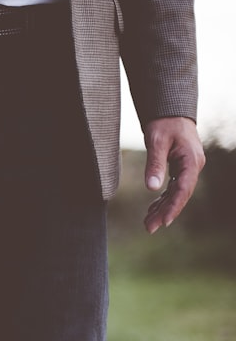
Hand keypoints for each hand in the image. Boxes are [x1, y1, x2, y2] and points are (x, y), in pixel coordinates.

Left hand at [142, 116, 204, 233]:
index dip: (174, 206)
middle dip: (165, 212)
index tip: (164, 221)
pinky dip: (162, 199)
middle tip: (149, 228)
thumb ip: (155, 164)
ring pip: (176, 194)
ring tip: (148, 224)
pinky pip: (172, 188)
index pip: (183, 189)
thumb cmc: (164, 124)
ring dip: (162, 209)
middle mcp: (193, 167)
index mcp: (191, 161)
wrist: (170, 112)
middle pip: (180, 195)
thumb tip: (152, 188)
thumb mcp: (156, 141)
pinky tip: (152, 210)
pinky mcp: (180, 169)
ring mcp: (187, 169)